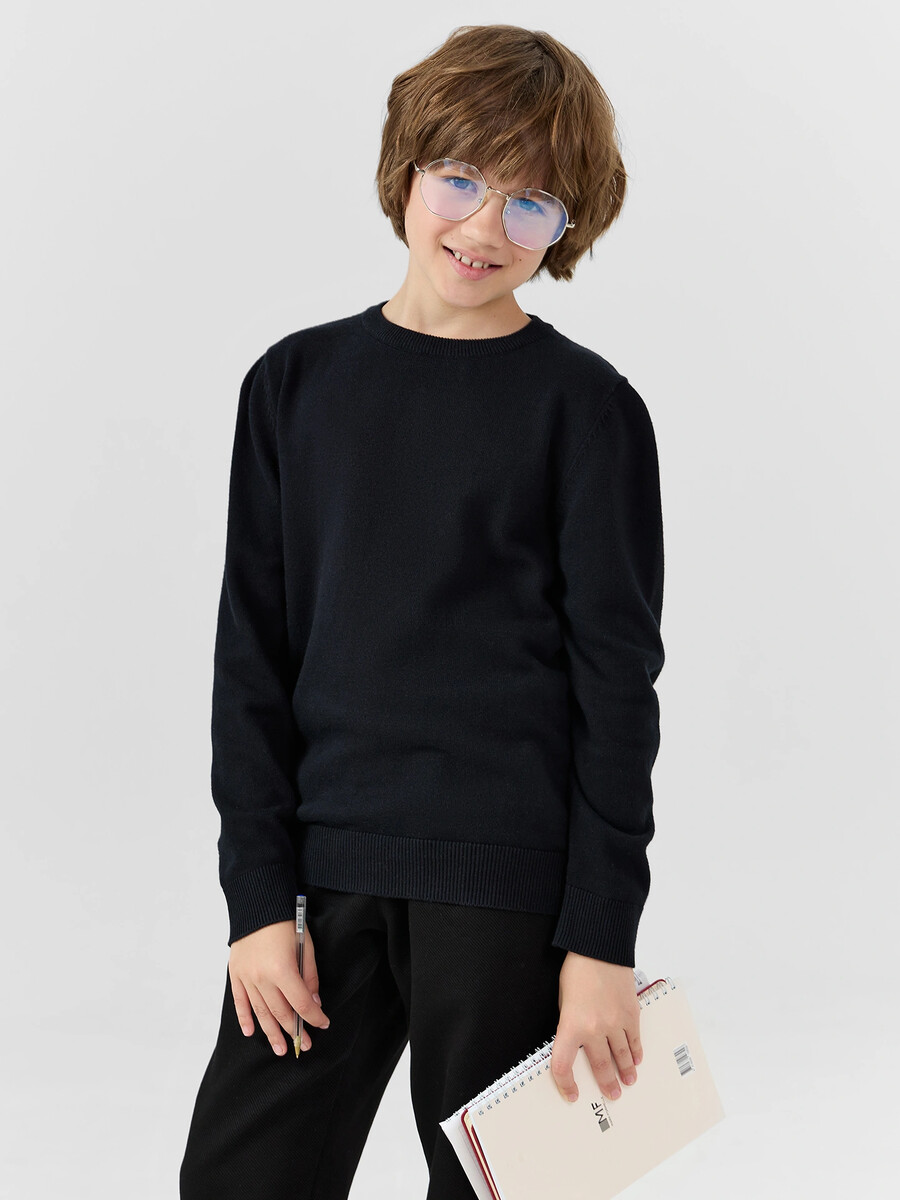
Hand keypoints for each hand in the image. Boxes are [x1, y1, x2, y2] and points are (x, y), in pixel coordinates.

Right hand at [228, 919, 330, 1055]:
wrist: (257, 905)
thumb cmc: (285, 922)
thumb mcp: (306, 945)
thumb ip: (309, 976)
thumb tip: (314, 1001)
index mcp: (282, 969)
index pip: (301, 1003)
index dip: (314, 1016)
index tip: (323, 1024)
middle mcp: (262, 978)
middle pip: (280, 1012)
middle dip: (295, 1030)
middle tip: (305, 1044)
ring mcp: (246, 977)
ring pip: (260, 1012)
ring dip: (271, 1033)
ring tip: (281, 1049)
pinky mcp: (235, 974)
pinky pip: (239, 1002)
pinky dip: (245, 1018)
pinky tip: (251, 1032)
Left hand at [551, 952, 641, 1103]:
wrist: (599, 948)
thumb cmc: (577, 970)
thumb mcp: (563, 999)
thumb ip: (570, 1023)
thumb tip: (578, 1043)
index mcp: (571, 1025)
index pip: (564, 1065)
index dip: (566, 1084)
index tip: (571, 1094)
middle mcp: (594, 1029)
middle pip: (599, 1066)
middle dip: (606, 1083)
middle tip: (611, 1094)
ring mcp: (615, 1023)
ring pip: (621, 1057)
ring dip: (625, 1072)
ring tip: (628, 1082)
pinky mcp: (631, 1014)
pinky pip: (634, 1040)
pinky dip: (636, 1052)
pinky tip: (636, 1059)